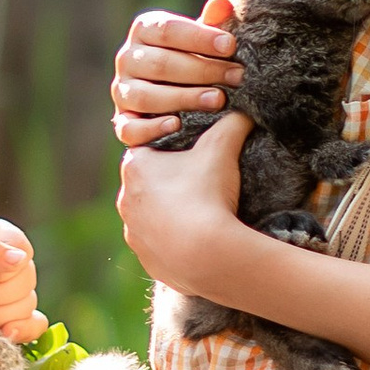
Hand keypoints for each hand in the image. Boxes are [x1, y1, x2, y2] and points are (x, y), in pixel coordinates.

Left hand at [0, 220, 43, 345]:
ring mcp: (11, 296)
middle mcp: (7, 268)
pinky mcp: (13, 323)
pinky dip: (23, 330)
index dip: (0, 266)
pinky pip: (37, 325)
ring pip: (29, 303)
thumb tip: (20, 259)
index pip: (21, 247)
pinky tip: (3, 334)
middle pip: (28, 278)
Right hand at [112, 0, 238, 146]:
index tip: (231, 46)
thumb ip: (211, 24)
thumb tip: (223, 4)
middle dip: (202, 70)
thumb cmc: (192, 58)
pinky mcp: (122, 121)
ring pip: (146, 96)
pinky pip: (130, 128)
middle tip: (236, 77)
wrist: (173, 94)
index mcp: (144, 30)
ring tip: (218, 100)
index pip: (168, 30)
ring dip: (184, 98)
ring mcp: (122, 91)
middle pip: (161, 64)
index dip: (200, 38)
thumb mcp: (202, 40)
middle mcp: (127, 58)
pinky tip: (177, 125)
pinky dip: (152, 128)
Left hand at [117, 110, 248, 293]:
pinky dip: (173, 242)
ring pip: (150, 217)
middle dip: (171, 184)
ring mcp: (133, 232)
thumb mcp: (221, 150)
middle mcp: (125, 199)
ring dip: (170, 215)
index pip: (149, 150)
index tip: (193, 158)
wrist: (208, 253)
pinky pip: (158, 246)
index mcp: (135, 166)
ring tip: (200, 215)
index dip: (172, 151)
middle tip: (201, 186)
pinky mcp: (145, 258)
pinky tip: (195, 239)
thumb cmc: (208, 195)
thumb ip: (230, 124)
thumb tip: (244, 110)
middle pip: (148, 184)